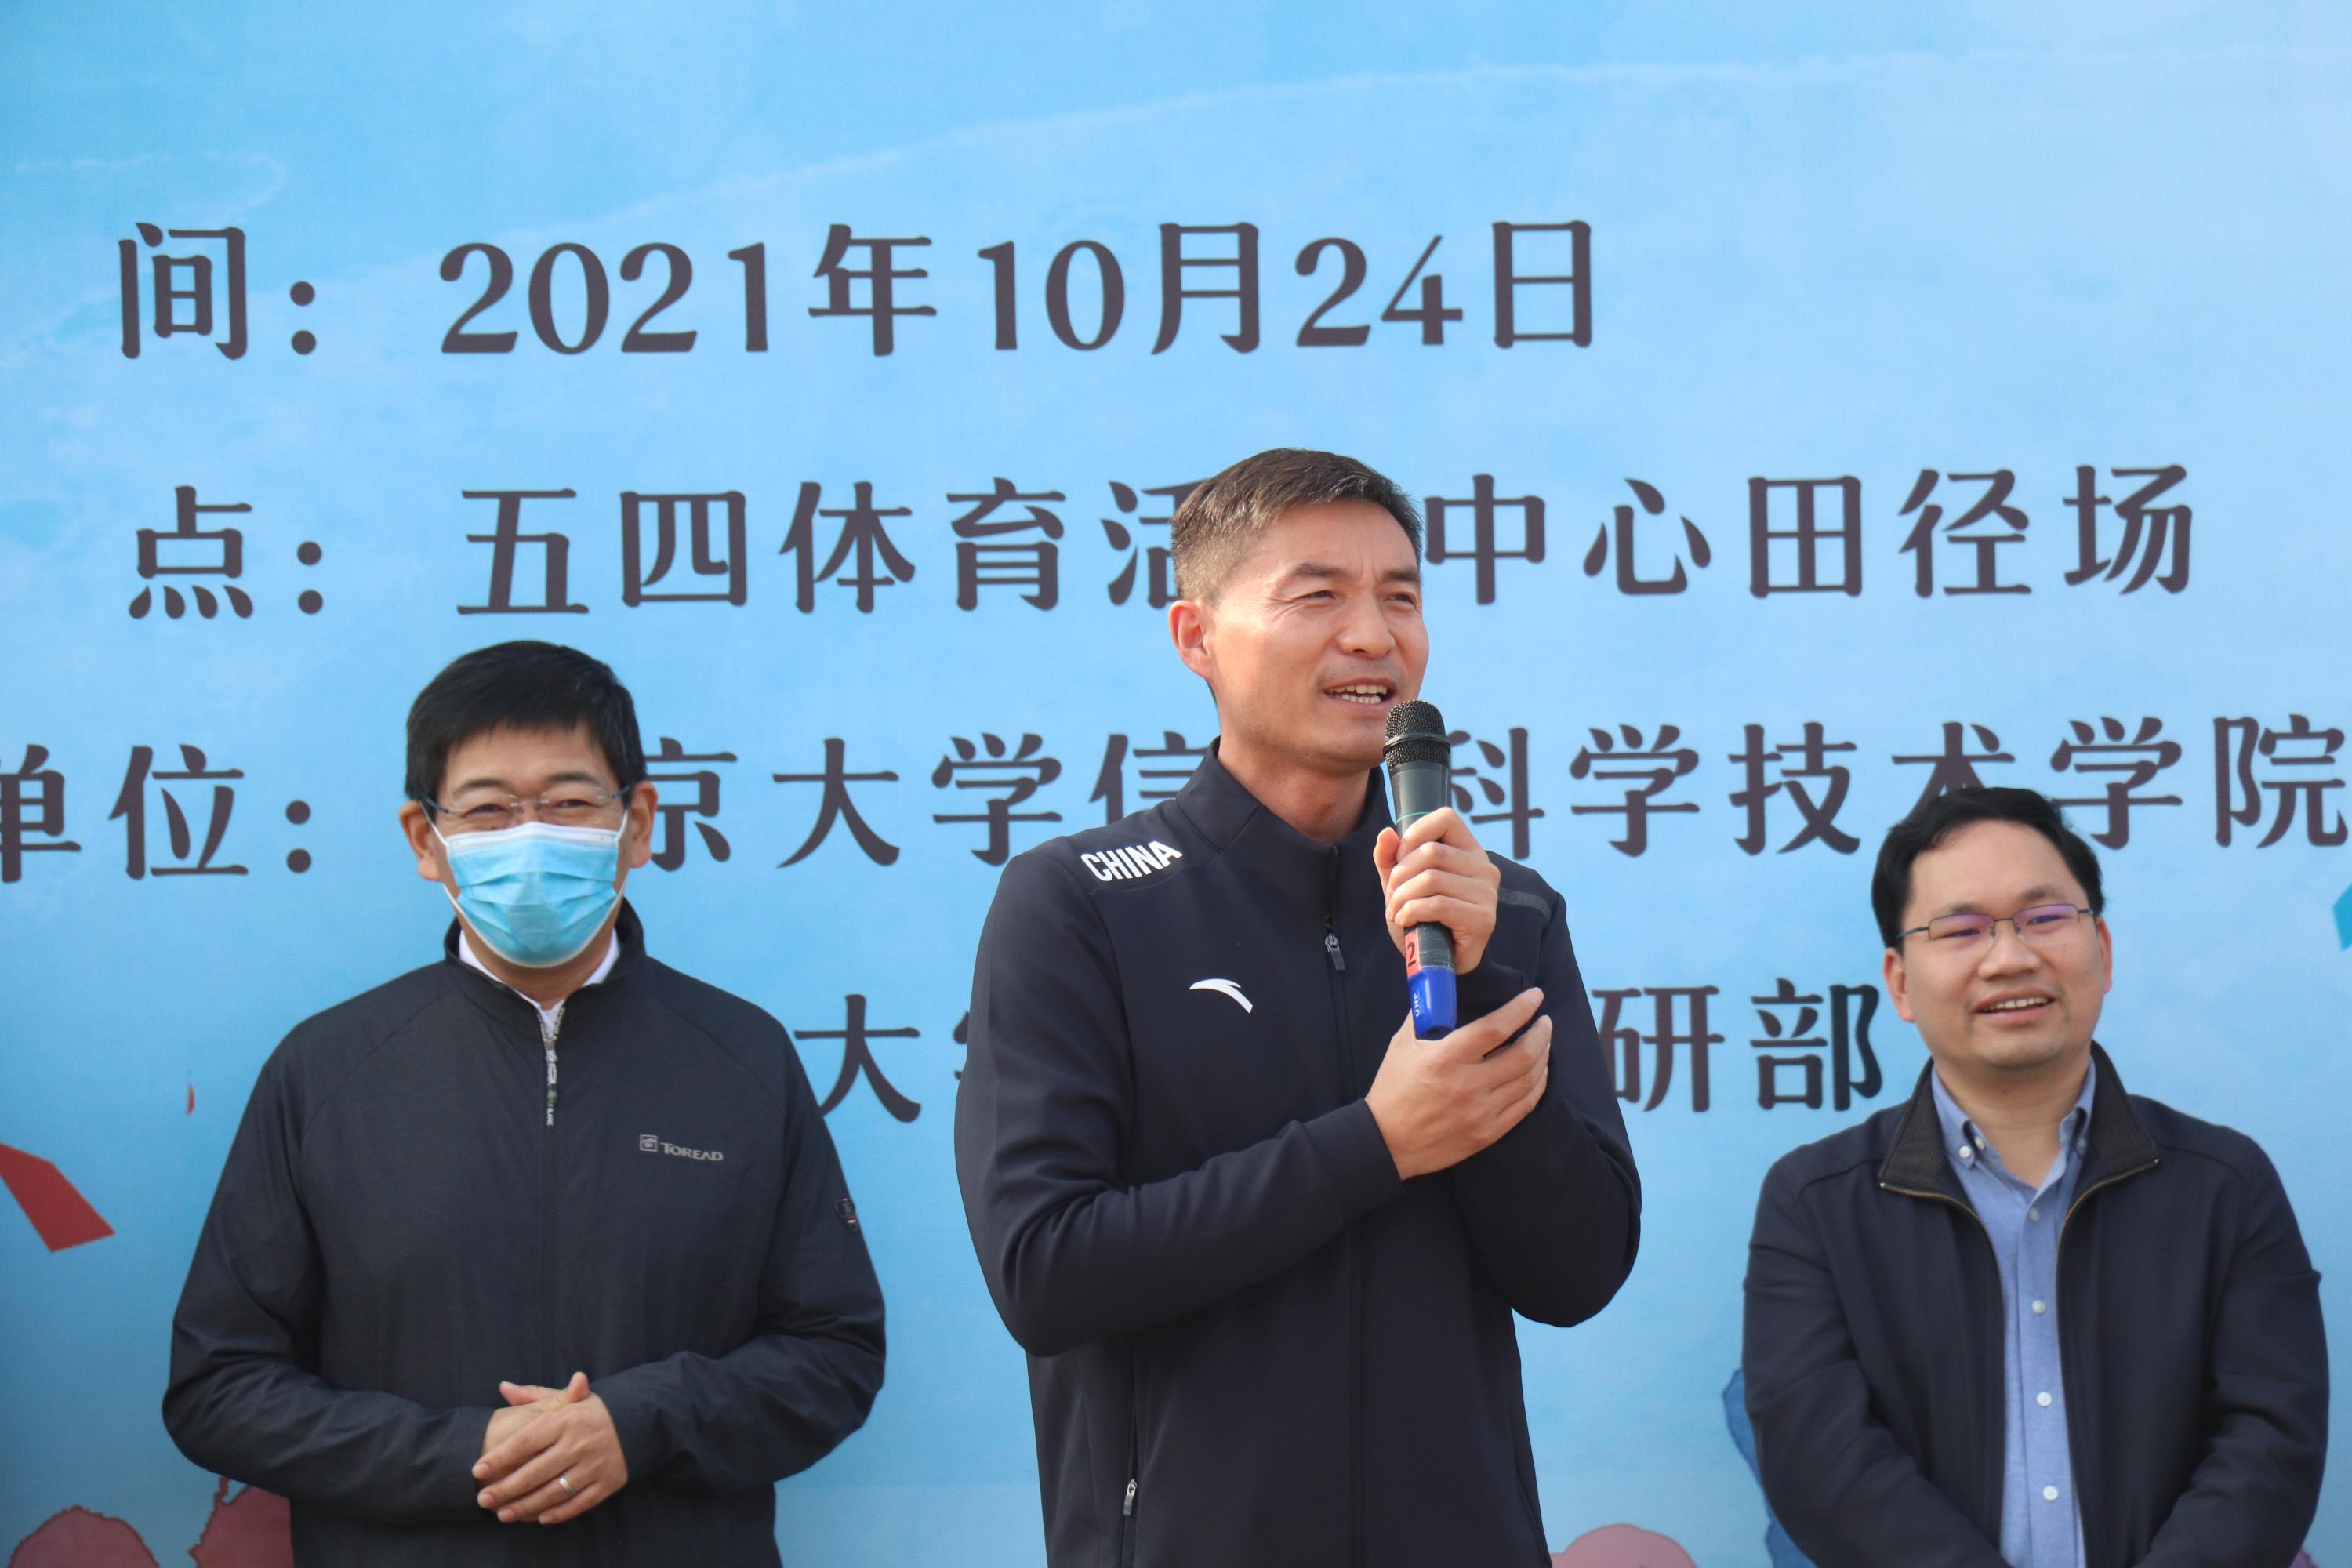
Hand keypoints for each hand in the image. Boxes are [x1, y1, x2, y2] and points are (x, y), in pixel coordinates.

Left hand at [473, 1371, 629, 1525]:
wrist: (638, 1419)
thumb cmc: (591, 1411)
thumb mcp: (565, 1399)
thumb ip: (533, 1396)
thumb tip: (504, 1387)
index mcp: (567, 1419)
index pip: (526, 1441)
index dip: (500, 1457)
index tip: (477, 1470)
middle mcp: (580, 1442)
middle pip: (535, 1472)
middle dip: (505, 1489)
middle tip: (483, 1499)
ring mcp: (595, 1464)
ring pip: (554, 1492)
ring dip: (525, 1506)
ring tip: (503, 1514)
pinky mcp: (608, 1482)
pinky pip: (579, 1503)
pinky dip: (558, 1513)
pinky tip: (539, 1517)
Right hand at [1363, 986, 1550, 1179]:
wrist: (1386, 1142)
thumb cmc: (1393, 1089)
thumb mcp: (1402, 1044)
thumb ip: (1425, 1015)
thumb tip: (1440, 988)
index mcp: (1445, 1058)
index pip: (1495, 1028)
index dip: (1521, 1009)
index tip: (1535, 996)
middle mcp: (1468, 1085)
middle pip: (1522, 1055)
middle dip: (1541, 1033)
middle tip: (1544, 1021)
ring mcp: (1481, 1112)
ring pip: (1529, 1080)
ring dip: (1543, 1057)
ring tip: (1543, 1043)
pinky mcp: (1488, 1133)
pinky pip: (1526, 1105)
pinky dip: (1538, 1085)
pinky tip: (1539, 1073)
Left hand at [1374, 807, 1501, 974]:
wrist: (1438, 962)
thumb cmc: (1423, 919)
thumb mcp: (1401, 884)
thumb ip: (1390, 858)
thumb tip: (1386, 833)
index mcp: (1469, 851)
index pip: (1446, 818)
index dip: (1415, 834)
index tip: (1401, 859)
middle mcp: (1484, 868)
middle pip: (1431, 851)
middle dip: (1400, 875)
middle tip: (1393, 896)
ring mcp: (1487, 894)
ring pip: (1431, 878)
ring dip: (1402, 897)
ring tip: (1397, 911)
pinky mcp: (1482, 919)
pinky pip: (1437, 904)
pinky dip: (1411, 912)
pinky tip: (1406, 921)